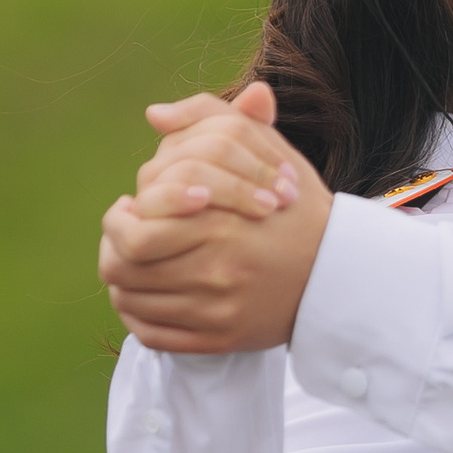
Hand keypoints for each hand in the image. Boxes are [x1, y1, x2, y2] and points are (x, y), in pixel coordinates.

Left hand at [98, 83, 333, 353]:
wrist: (338, 271)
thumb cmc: (296, 208)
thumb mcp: (267, 151)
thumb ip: (213, 120)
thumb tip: (155, 113)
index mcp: (221, 223)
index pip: (135, 233)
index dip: (120, 219)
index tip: (131, 207)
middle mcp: (216, 270)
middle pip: (123, 269)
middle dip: (113, 248)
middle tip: (126, 234)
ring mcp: (216, 310)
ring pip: (131, 302)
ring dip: (124, 280)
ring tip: (136, 261)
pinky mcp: (218, 339)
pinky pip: (152, 335)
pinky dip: (138, 317)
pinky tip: (149, 295)